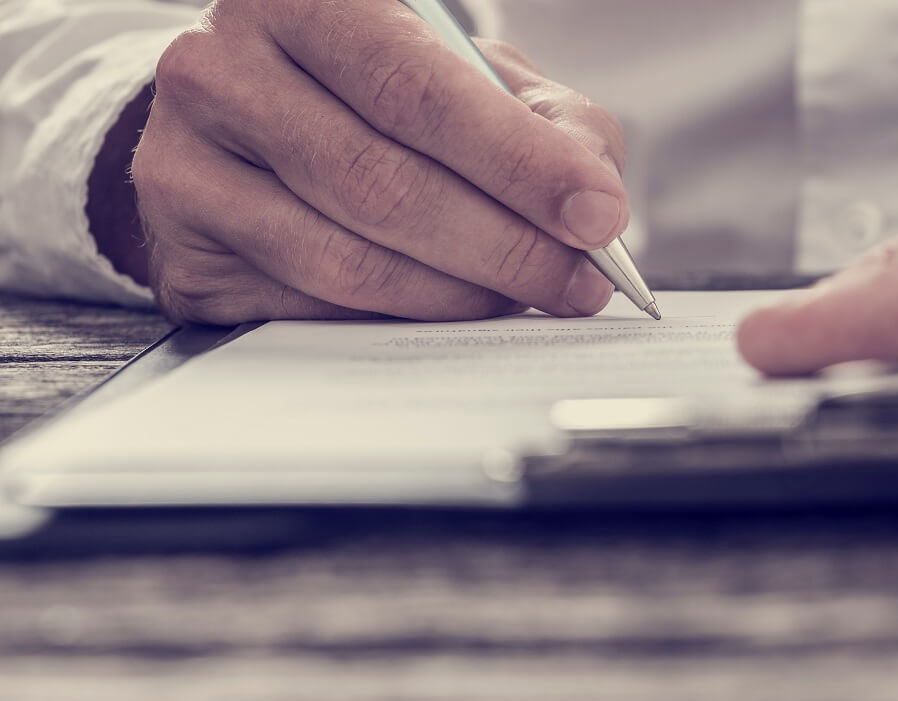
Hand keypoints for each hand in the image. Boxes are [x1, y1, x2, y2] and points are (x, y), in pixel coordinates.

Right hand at [99, 0, 627, 323]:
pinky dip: (396, 319)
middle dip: (503, 247)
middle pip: (382, 182)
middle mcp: (223, 66)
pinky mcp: (183, 250)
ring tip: (519, 299)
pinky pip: (310, 307)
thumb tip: (595, 200)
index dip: (518, 162)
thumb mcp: (463, 75)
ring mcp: (185, 160)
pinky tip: (441, 308)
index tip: (597, 216)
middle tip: (576, 285)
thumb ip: (539, 120)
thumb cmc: (369, 96)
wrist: (238, 125)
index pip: (418, 88)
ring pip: (346, 259)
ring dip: (456, 295)